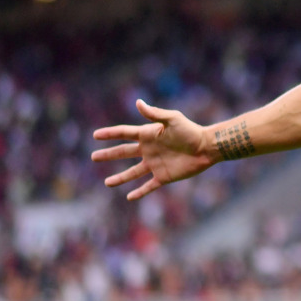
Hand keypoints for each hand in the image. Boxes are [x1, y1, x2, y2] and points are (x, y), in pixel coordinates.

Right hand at [91, 99, 213, 199]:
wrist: (207, 147)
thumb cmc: (190, 131)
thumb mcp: (172, 119)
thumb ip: (155, 113)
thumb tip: (137, 102)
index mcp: (148, 135)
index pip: (124, 134)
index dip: (110, 134)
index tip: (95, 135)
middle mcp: (149, 150)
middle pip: (124, 153)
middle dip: (109, 155)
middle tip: (93, 157)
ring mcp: (155, 164)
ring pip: (133, 172)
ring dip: (120, 178)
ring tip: (107, 183)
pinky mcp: (164, 176)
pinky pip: (149, 186)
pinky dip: (139, 192)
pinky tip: (129, 197)